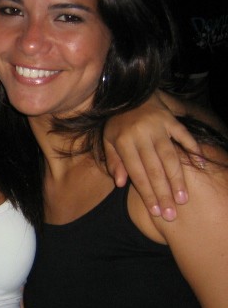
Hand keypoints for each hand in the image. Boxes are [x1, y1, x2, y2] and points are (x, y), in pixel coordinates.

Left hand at [103, 91, 201, 220]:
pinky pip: (183, 135)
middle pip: (154, 169)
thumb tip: (120, 184)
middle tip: (172, 213)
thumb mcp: (108, 140)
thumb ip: (114, 161)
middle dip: (163, 193)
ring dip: (177, 178)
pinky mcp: (170, 119)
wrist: (128, 94)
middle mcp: (141, 135)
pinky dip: (192, 149)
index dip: (147, 193)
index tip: (156, 211)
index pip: (137, 173)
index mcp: (124, 142)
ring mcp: (157, 126)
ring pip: (170, 156)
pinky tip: (199, 164)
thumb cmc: (118, 123)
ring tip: (183, 198)